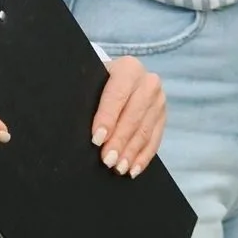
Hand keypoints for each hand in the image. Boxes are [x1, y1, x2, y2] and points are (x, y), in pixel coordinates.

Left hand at [90, 55, 164, 177]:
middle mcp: (148, 82)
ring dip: (131, 152)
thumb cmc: (98, 84)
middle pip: (133, 115)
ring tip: (118, 168)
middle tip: (107, 160)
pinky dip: (143, 156)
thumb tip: (75, 123)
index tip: (96, 139)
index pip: (117, 96)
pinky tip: (133, 169)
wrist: (118, 79)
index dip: (107, 119)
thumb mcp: (92, 83)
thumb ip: (87, 98)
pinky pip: (155, 139)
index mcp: (128, 68)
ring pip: (145, 130)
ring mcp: (158, 100)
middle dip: (119, 140)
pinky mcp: (163, 116)